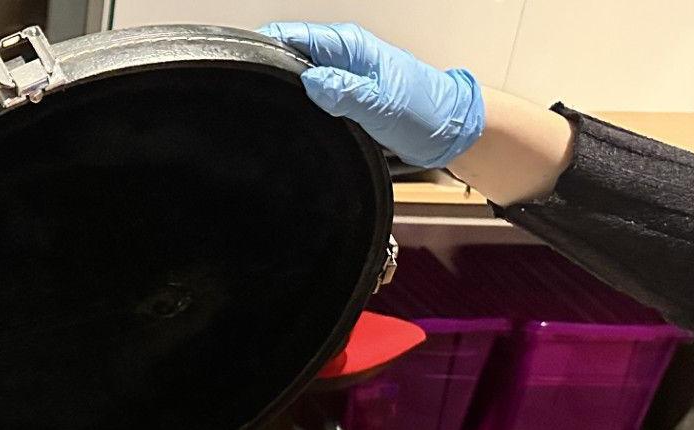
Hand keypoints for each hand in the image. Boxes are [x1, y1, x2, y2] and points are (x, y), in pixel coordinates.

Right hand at [259, 22, 485, 168]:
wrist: (448, 131)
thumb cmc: (425, 113)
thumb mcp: (383, 105)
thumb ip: (345, 92)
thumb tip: (311, 81)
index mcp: (350, 46)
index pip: (292, 35)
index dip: (262, 48)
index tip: (245, 68)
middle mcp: (342, 54)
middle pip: (286, 52)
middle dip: (265, 69)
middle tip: (251, 96)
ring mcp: (340, 72)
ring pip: (294, 72)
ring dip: (280, 87)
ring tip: (266, 106)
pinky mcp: (341, 90)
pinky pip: (307, 89)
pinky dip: (295, 99)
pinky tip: (290, 113)